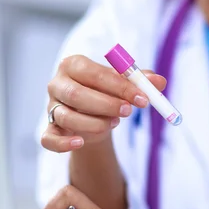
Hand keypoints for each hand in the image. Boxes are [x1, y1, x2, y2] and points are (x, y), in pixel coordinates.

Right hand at [43, 55, 165, 152]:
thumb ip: (142, 82)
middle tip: (129, 112)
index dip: (120, 86)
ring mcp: (51, 107)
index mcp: (73, 65)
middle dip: (106, 104)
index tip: (143, 98)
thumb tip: (160, 82)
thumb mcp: (125, 85)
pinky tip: (81, 143)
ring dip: (94, 123)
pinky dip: (63, 143)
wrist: (94, 117)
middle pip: (76, 94)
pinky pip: (48, 139)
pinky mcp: (48, 129)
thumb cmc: (108, 93)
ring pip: (66, 117)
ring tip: (114, 123)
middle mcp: (57, 84)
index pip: (95, 73)